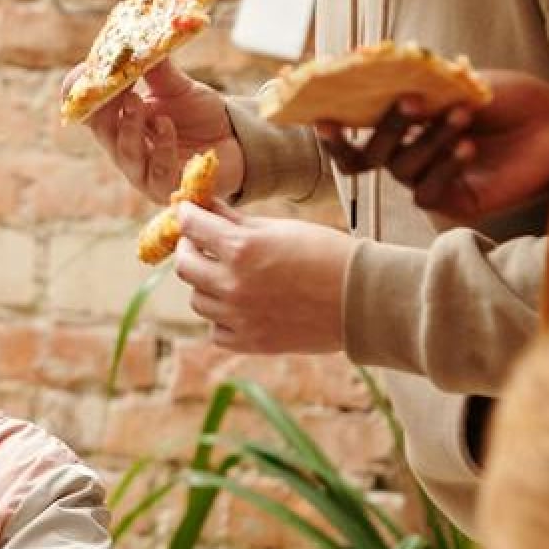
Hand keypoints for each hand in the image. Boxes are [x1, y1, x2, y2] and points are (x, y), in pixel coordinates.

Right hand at [73, 59, 245, 203]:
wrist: (236, 142)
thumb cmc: (199, 116)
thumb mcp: (177, 87)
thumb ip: (158, 69)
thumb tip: (144, 37)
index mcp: (119, 123)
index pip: (88, 110)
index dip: (79, 92)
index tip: (87, 69)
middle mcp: (124, 149)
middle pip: (101, 131)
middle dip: (104, 108)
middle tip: (113, 86)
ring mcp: (143, 172)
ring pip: (125, 152)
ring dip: (128, 126)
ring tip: (137, 101)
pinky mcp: (166, 188)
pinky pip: (157, 171)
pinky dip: (161, 147)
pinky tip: (168, 125)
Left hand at [173, 201, 352, 353]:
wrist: (363, 299)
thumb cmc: (327, 254)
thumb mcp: (281, 228)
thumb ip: (235, 220)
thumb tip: (202, 206)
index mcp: (241, 249)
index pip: (192, 227)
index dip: (186, 216)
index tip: (186, 212)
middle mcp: (233, 284)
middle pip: (184, 265)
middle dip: (188, 248)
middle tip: (199, 243)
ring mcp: (239, 317)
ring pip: (198, 300)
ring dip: (206, 284)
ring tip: (229, 275)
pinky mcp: (250, 342)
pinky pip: (216, 331)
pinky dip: (222, 319)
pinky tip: (239, 306)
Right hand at [321, 71, 548, 221]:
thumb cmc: (508, 98)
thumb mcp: (456, 83)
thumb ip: (415, 87)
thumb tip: (370, 79)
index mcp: (403, 130)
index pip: (356, 140)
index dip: (336, 136)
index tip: (324, 119)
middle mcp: (410, 157)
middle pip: (372, 157)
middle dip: (387, 129)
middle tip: (408, 103)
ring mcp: (430, 181)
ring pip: (403, 169)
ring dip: (430, 140)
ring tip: (463, 116)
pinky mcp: (454, 202)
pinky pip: (428, 192)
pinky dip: (444, 167)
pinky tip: (468, 147)